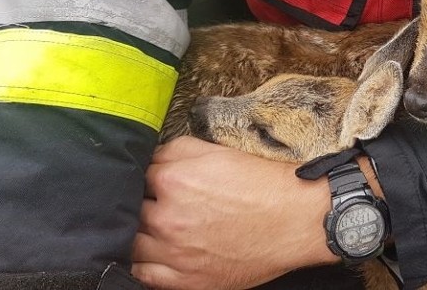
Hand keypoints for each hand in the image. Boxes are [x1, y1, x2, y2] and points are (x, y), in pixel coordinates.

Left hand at [131, 136, 338, 289]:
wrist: (296, 220)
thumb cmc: (262, 186)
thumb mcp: (218, 151)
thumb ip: (176, 149)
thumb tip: (151, 158)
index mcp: (173, 181)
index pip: (137, 177)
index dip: (148, 177)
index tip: (157, 182)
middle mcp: (167, 219)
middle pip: (131, 211)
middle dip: (142, 205)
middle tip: (161, 204)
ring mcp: (175, 254)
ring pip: (131, 244)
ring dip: (139, 235)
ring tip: (157, 229)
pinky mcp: (186, 280)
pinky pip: (145, 275)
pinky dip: (143, 265)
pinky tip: (154, 255)